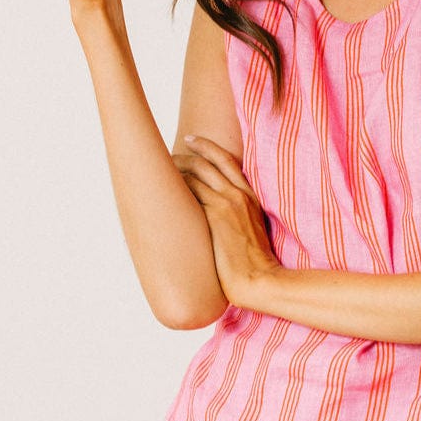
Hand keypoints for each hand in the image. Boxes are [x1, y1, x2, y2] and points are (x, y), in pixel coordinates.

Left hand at [173, 135, 281, 306]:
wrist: (260, 280)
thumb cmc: (254, 265)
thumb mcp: (252, 232)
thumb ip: (238, 219)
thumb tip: (220, 220)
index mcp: (250, 197)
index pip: (227, 161)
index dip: (208, 147)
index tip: (192, 140)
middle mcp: (239, 194)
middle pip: (208, 162)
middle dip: (186, 154)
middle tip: (169, 154)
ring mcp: (228, 202)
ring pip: (196, 173)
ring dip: (176, 168)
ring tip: (160, 169)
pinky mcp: (216, 215)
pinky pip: (190, 190)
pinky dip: (175, 185)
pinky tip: (161, 186)